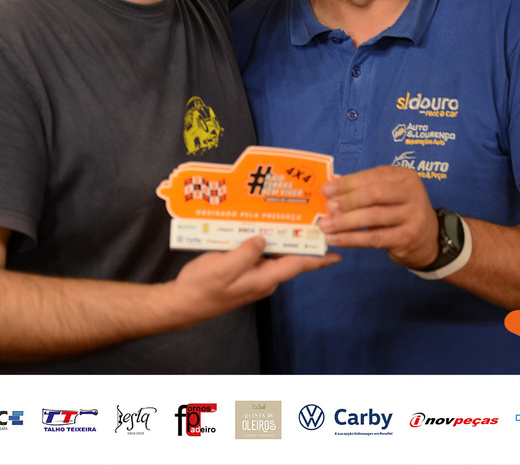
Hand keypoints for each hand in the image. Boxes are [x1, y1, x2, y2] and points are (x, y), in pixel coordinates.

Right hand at [172, 236, 338, 322]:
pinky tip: (261, 226)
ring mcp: (252, 276)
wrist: (183, 303)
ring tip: (291, 217)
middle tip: (313, 220)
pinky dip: (264, 241)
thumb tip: (263, 238)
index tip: (337, 253)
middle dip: (301, 241)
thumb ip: (246, 253)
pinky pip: (259, 255)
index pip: (297, 266)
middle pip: (289, 258)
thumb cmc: (203, 286)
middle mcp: (263, 278)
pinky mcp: (242, 272)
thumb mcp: (223, 267)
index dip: (317, 259)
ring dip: (282, 239)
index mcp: (263, 278)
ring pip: (274, 255)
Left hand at [318, 166, 439, 268]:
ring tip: (325, 225)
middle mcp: (413, 194)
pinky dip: (351, 239)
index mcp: (406, 177)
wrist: (428, 239)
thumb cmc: (400, 211)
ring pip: (373, 217)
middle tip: (328, 207)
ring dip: (345, 222)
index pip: (373, 176)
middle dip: (348, 200)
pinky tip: (335, 240)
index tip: (327, 189)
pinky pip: (374, 238)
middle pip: (375, 194)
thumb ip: (365, 189)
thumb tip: (331, 188)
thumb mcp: (389, 194)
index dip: (348, 182)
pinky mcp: (407, 238)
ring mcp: (413, 216)